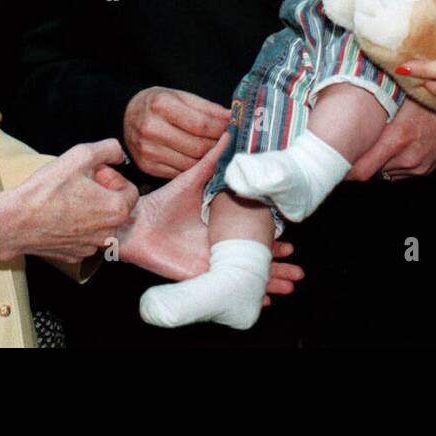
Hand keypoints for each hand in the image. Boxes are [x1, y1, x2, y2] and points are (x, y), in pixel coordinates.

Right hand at [0, 139, 137, 263]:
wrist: (15, 221)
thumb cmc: (46, 190)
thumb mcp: (80, 155)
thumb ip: (108, 149)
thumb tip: (120, 155)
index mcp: (116, 210)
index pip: (130, 190)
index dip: (112, 178)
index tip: (94, 175)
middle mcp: (108, 233)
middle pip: (116, 208)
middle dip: (103, 194)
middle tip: (80, 184)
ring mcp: (91, 247)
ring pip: (100, 223)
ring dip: (90, 210)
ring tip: (68, 199)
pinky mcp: (74, 255)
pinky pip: (84, 237)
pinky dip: (77, 226)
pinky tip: (60, 215)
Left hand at [115, 135, 302, 303]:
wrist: (137, 224)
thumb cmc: (163, 201)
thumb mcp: (195, 178)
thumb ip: (213, 159)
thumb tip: (230, 133)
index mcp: (221, 225)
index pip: (252, 235)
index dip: (273, 240)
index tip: (292, 243)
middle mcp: (219, 245)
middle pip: (254, 259)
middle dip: (277, 267)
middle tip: (298, 272)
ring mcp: (211, 262)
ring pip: (245, 276)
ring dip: (268, 283)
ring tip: (289, 285)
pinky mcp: (200, 276)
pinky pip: (226, 290)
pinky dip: (245, 296)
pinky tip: (262, 301)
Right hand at [124, 87, 230, 177]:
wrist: (128, 115)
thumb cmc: (159, 104)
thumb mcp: (181, 96)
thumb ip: (207, 108)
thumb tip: (231, 119)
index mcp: (162, 105)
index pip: (201, 124)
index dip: (221, 129)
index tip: (233, 129)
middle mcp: (151, 128)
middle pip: (197, 146)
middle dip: (218, 146)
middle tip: (228, 142)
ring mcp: (147, 150)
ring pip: (191, 163)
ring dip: (208, 159)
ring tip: (216, 150)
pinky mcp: (147, 166)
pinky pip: (179, 172)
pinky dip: (193, 168)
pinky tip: (199, 159)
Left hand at [347, 99, 435, 179]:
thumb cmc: (430, 94)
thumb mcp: (399, 97)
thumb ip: (374, 113)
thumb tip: (344, 115)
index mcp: (397, 139)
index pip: (362, 171)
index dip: (345, 169)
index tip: (332, 161)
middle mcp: (408, 158)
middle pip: (371, 172)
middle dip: (359, 161)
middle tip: (349, 147)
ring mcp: (419, 167)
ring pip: (384, 173)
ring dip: (376, 163)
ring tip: (373, 144)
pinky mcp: (426, 169)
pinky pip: (400, 173)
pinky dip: (392, 163)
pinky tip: (392, 147)